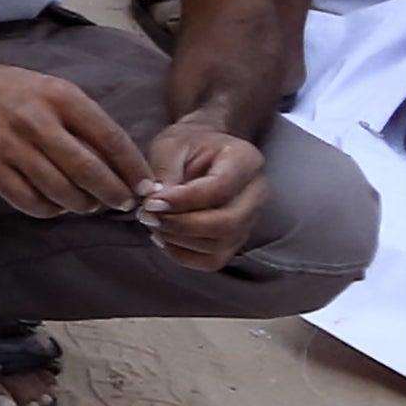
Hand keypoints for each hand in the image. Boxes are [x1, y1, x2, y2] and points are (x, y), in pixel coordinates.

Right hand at [0, 57, 147, 216]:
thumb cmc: (21, 95)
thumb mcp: (60, 94)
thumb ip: (89, 126)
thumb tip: (125, 169)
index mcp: (61, 97)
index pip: (110, 139)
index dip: (133, 169)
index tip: (145, 187)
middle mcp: (34, 121)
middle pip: (87, 171)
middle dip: (113, 194)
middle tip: (123, 203)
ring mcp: (8, 146)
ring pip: (60, 192)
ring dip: (83, 205)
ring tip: (89, 204)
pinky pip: (30, 203)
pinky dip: (52, 210)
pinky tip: (58, 204)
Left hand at [142, 122, 267, 270]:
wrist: (202, 152)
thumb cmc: (187, 145)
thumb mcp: (170, 146)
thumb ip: (164, 172)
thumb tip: (156, 204)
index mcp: (246, 160)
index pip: (219, 189)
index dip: (182, 201)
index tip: (150, 202)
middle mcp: (257, 193)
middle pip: (226, 224)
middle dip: (180, 225)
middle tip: (147, 216)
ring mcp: (251, 220)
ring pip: (219, 246)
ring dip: (178, 240)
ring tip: (153, 222)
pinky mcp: (237, 239)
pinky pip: (213, 260)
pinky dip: (183, 255)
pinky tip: (164, 237)